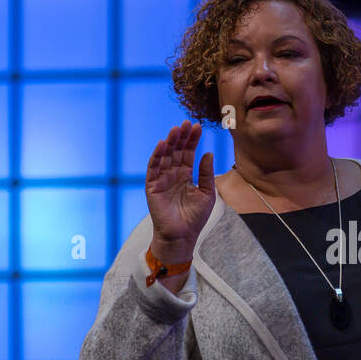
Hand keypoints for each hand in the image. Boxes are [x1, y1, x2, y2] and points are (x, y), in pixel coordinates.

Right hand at [146, 121, 214, 260]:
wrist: (182, 236)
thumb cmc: (195, 218)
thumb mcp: (207, 193)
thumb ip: (206, 174)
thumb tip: (208, 153)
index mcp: (186, 175)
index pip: (188, 153)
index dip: (192, 140)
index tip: (198, 127)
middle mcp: (173, 175)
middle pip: (176, 151)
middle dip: (182, 137)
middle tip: (187, 123)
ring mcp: (162, 180)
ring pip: (165, 156)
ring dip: (170, 142)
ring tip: (176, 129)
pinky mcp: (152, 186)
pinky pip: (154, 168)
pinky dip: (157, 155)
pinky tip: (163, 144)